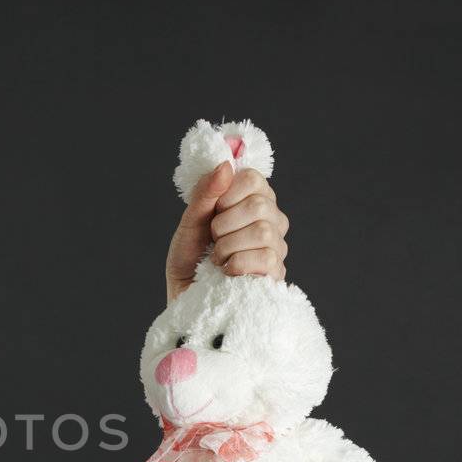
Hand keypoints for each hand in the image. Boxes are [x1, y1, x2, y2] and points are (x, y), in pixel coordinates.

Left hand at [165, 160, 290, 302]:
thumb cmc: (189, 259)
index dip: (228, 193)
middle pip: (259, 205)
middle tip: (213, 239)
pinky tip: (227, 271)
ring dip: (228, 246)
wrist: (185, 296)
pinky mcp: (276, 273)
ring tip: (217, 257)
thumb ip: (205, 194)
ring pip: (263, 232)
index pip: (253, 177)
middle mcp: (271, 220)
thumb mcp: (190, 223)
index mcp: (251, 200)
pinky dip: (237, 264)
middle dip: (224, 224)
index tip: (214, 210)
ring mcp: (277, 247)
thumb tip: (225, 165)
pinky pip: (266, 259)